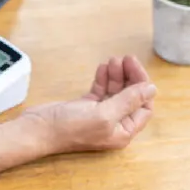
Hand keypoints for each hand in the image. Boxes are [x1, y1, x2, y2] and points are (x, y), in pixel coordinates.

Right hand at [23, 55, 156, 153]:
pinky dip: (103, 78)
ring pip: (115, 91)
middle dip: (130, 77)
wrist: (38, 129)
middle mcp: (114, 124)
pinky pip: (100, 90)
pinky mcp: (85, 107)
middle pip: (130, 97)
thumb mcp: (104, 114)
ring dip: (116, 75)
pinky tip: (102, 67)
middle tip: (125, 58)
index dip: (142, 86)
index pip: (143, 107)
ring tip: (112, 60)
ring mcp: (99, 115)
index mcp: (123, 131)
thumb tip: (151, 89)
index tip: (135, 66)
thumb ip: (128, 101)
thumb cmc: (71, 127)